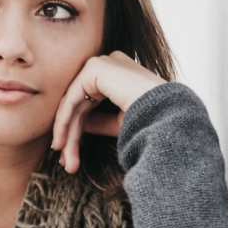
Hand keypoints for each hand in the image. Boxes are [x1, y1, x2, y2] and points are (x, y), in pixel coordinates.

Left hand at [51, 50, 165, 172]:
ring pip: (73, 104)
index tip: (71, 157)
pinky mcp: (95, 67)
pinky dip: (64, 122)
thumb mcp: (119, 122)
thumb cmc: (151, 121)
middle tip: (67, 164)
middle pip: (80, 105)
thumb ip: (98, 120)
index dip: (77, 130)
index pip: (89, 102)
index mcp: (118, 73)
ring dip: (67, 135)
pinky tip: (62, 143)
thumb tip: (78, 125)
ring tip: (66, 162)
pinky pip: (71, 98)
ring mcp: (102, 62)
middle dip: (71, 137)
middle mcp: (110, 64)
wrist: (166, 116)